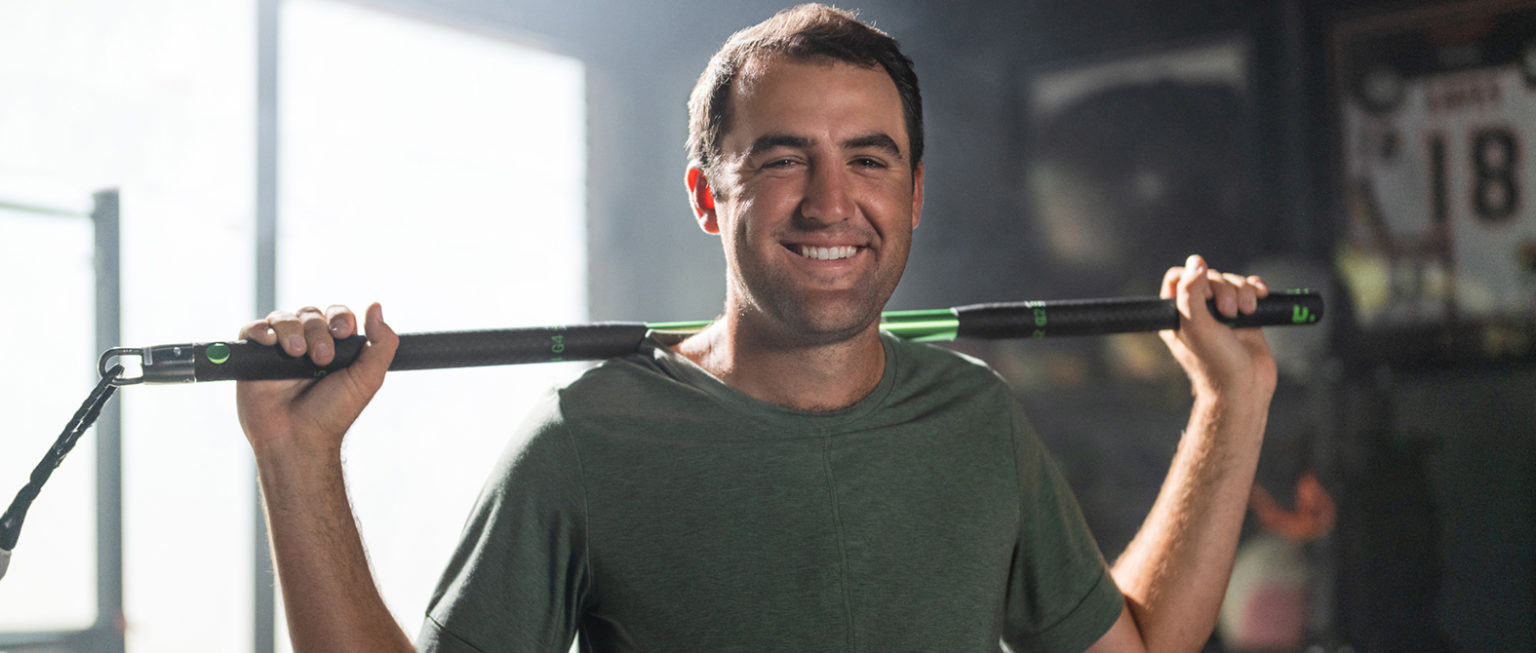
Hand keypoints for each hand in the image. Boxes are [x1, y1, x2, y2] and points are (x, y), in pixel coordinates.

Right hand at [235, 303, 397, 460]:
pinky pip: (253, 330)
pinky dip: (261, 330)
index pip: (337, 315)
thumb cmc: (333, 413)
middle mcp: (307, 344)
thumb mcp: (368, 378)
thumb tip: (377, 306)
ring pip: (283, 318)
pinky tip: (270, 342)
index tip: (343, 333)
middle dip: (318, 330)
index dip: (340, 317)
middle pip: (310, 314)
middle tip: (321, 359)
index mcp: (335, 347)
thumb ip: (382, 343)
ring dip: (291, 329)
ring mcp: (280, 350)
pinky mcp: (254, 357)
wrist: (297, 439)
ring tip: (297, 353)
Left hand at [1158, 255, 1276, 402]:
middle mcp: (1197, 312)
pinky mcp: (1245, 316)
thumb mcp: (1195, 325)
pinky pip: (1249, 289)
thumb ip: (1190, 291)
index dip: (1194, 278)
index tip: (1207, 293)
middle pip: (1209, 277)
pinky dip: (1256, 290)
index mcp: (1176, 314)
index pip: (1177, 277)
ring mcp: (1222, 314)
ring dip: (1242, 292)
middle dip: (1224, 289)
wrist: (1245, 387)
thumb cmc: (1215, 362)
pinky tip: (1261, 297)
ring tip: (1247, 312)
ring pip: (1231, 282)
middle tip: (1228, 312)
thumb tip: (1196, 261)